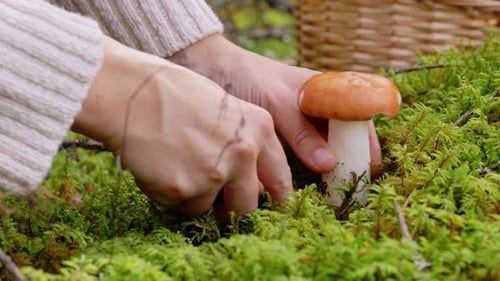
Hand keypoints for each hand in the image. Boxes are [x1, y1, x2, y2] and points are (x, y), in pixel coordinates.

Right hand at [72, 37, 291, 216]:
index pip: (280, 178)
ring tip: (176, 165)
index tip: (273, 209)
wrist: (132, 93)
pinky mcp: (186, 190)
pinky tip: (160, 168)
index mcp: (259, 128)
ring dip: (196, 197)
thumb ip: (244, 142)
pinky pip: (183, 207)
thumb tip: (251, 181)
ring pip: (211, 208)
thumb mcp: (225, 108)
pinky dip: (172, 196)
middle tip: (217, 204)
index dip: (278, 199)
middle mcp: (244, 153)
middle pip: (249, 205)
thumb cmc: (174, 94)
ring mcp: (215, 173)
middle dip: (233, 209)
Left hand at [169, 35, 381, 176]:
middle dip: (347, 161)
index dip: (366, 142)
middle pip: (340, 137)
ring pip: (319, 150)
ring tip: (329, 193)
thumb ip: (301, 132)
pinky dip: (300, 170)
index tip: (369, 168)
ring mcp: (294, 123)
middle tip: (348, 188)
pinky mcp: (275, 137)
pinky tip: (301, 185)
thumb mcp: (277, 102)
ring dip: (325, 170)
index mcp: (323, 91)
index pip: (357, 116)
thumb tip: (330, 164)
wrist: (208, 68)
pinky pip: (295, 156)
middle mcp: (312, 108)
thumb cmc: (247, 76)